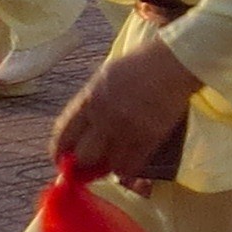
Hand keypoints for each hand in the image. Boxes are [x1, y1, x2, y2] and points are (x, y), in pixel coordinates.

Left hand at [52, 38, 198, 187]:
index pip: (63, 134)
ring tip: (112, 162)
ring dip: (108, 167)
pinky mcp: (150, 137)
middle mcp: (105, 117)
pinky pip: (132, 166)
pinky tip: (129, 162)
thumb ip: (90, 102)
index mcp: (89, 99)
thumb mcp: (104, 78)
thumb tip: (81, 129)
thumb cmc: (138, 65)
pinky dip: (127, 168)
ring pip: (108, 165)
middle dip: (83, 163)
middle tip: (88, 164)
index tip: (60, 160)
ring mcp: (128, 129)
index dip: (59, 152)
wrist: (173, 63)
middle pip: (83, 156)